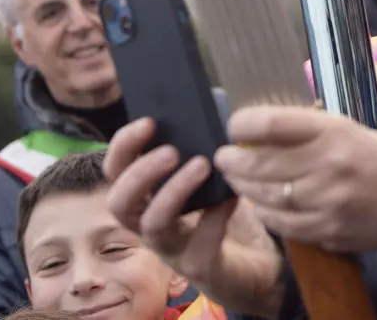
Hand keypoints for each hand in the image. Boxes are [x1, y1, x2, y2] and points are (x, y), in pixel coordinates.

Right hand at [104, 118, 285, 318]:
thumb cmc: (229, 211)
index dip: (124, 147)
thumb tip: (211, 110)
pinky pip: (200, 245)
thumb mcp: (215, 176)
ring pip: (153, 225)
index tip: (148, 121)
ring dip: (173, 192)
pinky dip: (215, 217)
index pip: (117, 172)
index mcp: (148, 197)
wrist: (258, 261)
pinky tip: (232, 198)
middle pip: (120, 203)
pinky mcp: (200, 266)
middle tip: (171, 150)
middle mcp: (150, 225)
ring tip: (201, 165)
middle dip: (140, 173)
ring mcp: (173, 249)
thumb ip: (205, 149)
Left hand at [214, 105, 376, 252]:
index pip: (272, 124)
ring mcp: (327, 201)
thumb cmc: (367, 153)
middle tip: (223, 158)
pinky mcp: (327, 230)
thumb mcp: (339, 128)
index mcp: (332, 132)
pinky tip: (260, 203)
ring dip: (244, 187)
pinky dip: (264, 212)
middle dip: (233, 161)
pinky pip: (281, 223)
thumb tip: (249, 133)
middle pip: (261, 164)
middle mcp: (329, 165)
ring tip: (236, 179)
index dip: (243, 125)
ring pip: (266, 196)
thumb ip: (298, 130)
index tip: (234, 127)